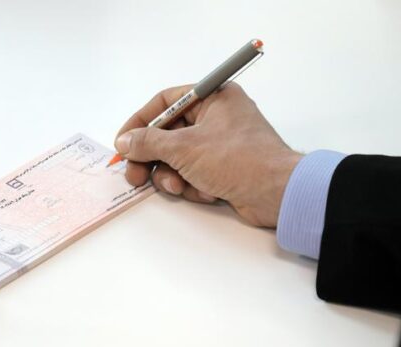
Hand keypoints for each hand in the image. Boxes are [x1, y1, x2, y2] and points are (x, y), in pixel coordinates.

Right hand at [115, 82, 301, 226]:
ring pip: (177, 158)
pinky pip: (192, 173)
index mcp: (213, 98)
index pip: (165, 102)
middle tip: (134, 176)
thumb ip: (149, 142)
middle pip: (168, 134)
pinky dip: (192, 185)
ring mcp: (219, 145)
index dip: (140, 122)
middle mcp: (216, 117)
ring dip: (172, 175)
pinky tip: (205, 193)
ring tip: (179, 186)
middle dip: (151, 158)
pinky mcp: (222, 169)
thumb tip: (124, 141)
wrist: (278, 194)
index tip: (122, 142)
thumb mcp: (185, 148)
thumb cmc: (237, 159)